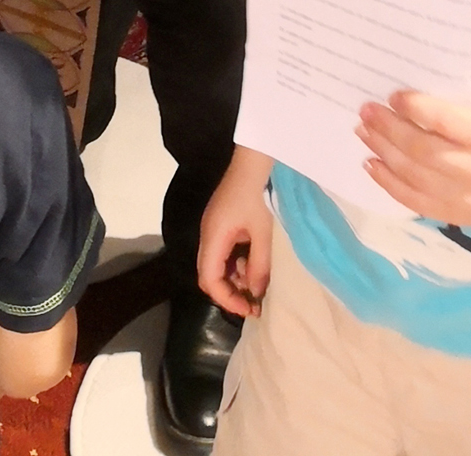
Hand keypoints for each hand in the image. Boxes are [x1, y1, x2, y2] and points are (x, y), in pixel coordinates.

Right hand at [198, 150, 273, 317]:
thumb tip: (256, 294)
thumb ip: (259, 265)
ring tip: (257, 281)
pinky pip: (222, 253)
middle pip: (208, 275)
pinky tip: (252, 262)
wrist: (252, 161)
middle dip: (230, 292)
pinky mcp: (220, 224)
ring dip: (234, 278)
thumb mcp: (263, 232)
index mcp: (213, 237)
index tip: (248, 309)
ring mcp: (212, 229)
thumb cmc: (258, 194)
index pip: (209, 279)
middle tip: (253, 302)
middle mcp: (207, 235)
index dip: (226, 299)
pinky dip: (235, 264)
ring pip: (216, 265)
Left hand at [357, 92, 470, 226]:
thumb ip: (454, 109)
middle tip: (365, 110)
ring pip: (411, 175)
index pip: (443, 121)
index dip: (414, 107)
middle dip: (387, 128)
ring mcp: (462, 198)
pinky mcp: (454, 216)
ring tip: (363, 131)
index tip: (392, 95)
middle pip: (420, 149)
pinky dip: (388, 183)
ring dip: (381, 151)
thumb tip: (406, 99)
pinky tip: (371, 164)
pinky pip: (413, 201)